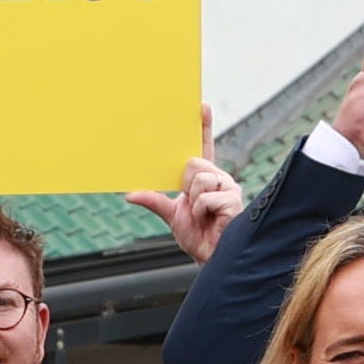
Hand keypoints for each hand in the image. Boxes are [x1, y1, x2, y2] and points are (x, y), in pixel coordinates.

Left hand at [119, 112, 240, 260]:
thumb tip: (130, 195)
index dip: (204, 126)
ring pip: (198, 179)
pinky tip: (210, 220)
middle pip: (193, 163)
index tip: (201, 106)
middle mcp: (218, 178)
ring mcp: (228, 188)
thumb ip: (154, 201)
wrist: (210, 257)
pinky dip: (201, 212)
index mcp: (204, 177)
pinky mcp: (233, 200)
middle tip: (191, 204)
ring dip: (193, 202)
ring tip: (202, 215)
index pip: (204, 146)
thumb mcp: (171, 215)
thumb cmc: (197, 236)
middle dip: (185, 185)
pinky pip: (205, 198)